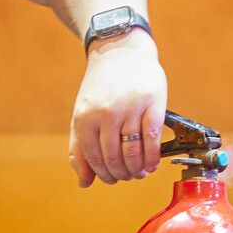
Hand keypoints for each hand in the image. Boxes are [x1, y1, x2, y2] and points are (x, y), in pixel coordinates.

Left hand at [71, 32, 167, 185]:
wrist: (120, 50)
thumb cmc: (100, 85)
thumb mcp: (82, 112)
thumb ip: (80, 147)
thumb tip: (84, 182)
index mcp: (85, 116)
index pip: (94, 157)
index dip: (103, 174)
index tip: (111, 179)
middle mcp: (107, 113)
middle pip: (114, 157)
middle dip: (121, 174)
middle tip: (127, 177)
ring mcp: (130, 108)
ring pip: (133, 151)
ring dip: (137, 169)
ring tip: (139, 173)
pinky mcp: (153, 103)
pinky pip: (153, 139)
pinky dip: (152, 157)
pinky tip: (152, 164)